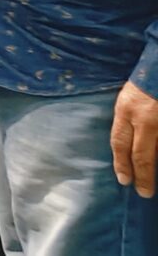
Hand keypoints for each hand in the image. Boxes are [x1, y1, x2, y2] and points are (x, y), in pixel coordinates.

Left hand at [115, 82, 157, 197]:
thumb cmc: (145, 80)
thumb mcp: (129, 97)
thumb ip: (129, 119)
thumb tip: (129, 145)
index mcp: (127, 110)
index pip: (120, 143)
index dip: (121, 164)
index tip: (124, 180)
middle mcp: (145, 118)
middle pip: (142, 154)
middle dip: (142, 176)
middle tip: (144, 192)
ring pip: (156, 152)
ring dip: (154, 170)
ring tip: (154, 185)